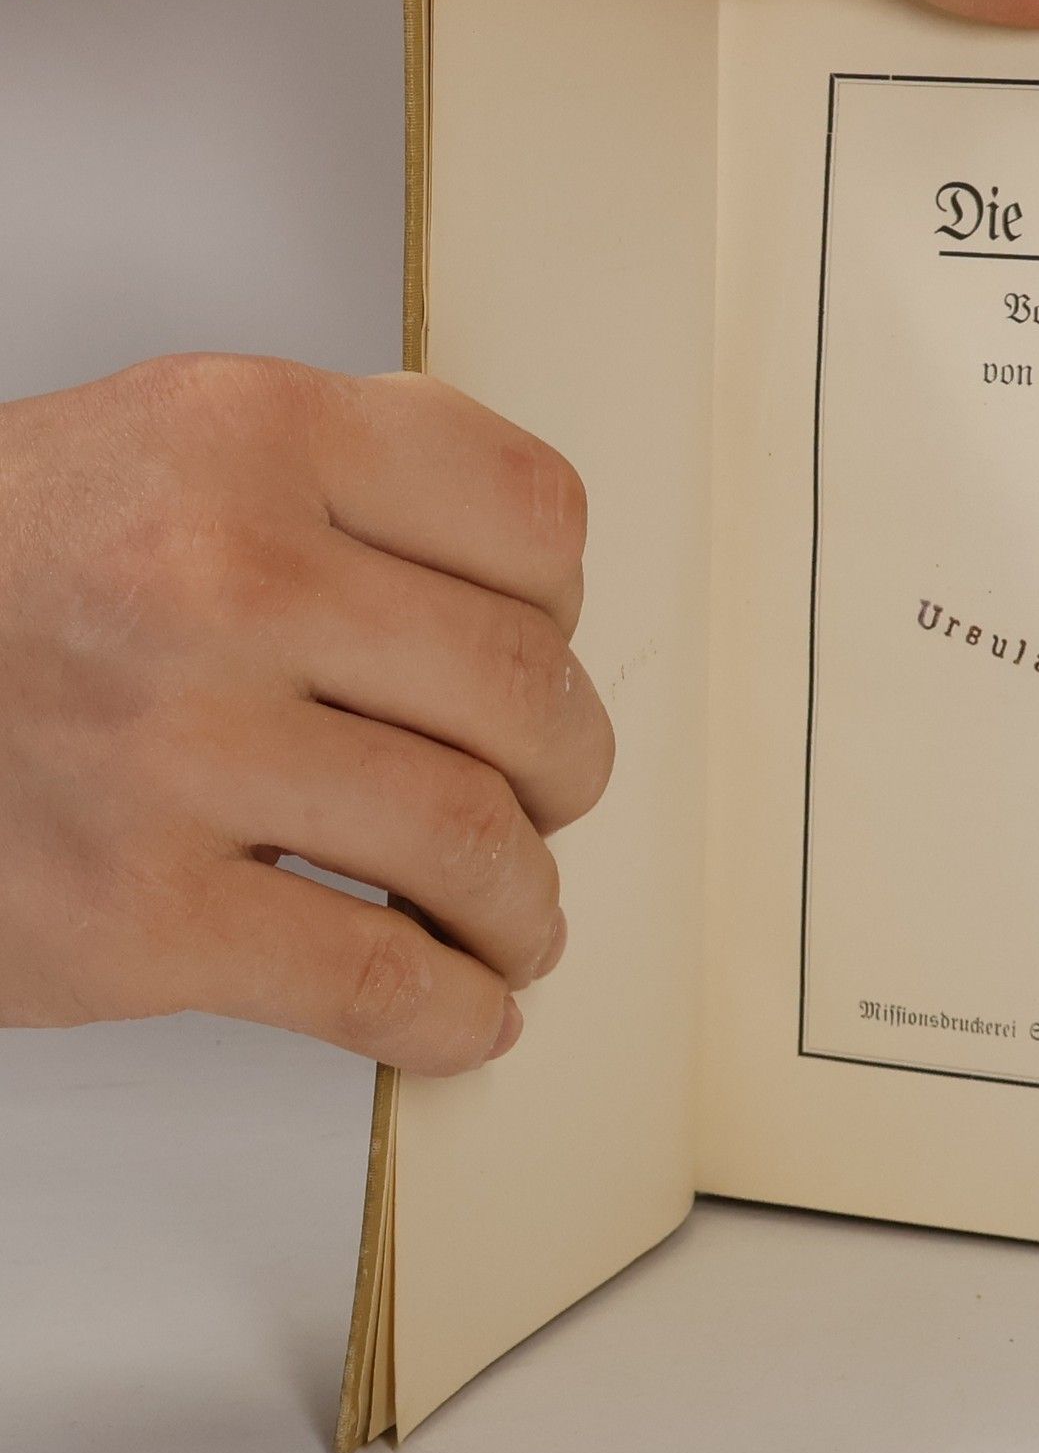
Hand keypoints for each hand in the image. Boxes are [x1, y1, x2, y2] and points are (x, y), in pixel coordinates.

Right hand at [0, 356, 613, 1072]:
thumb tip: (535, 586)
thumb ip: (353, 481)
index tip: (550, 652)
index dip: (565, 606)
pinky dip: (455, 1013)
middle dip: (567, 770)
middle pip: (522, 690)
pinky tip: (466, 1012)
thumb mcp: (169, 444)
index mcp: (249, 438)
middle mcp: (217, 579)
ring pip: (472, 842)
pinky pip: (375, 982)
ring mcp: (173, 749)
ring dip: (525, 902)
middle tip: (550, 798)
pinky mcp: (130, 914)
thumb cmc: (2, 574)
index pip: (532, 521)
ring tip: (513, 917)